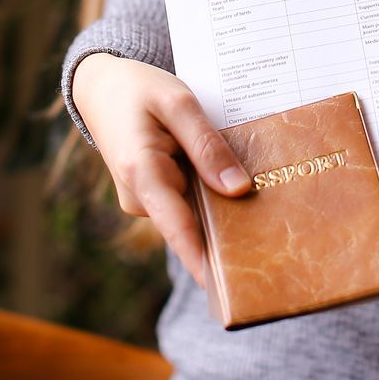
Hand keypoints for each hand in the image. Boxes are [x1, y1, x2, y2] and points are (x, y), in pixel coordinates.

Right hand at [71, 52, 251, 286]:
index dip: (206, 263)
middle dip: (229, 230)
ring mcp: (144, 201)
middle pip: (193, 225)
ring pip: (192, 213)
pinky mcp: (152, 196)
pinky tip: (232, 182)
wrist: (100, 87)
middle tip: (278, 236)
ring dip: (221, 208)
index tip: (232, 292)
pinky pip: (186, 202)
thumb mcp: (178, 103)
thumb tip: (238, 190)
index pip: (180, 230)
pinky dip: (208, 193)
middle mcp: (140, 198)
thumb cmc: (139, 90)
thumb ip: (207, 146)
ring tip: (266, 199)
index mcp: (142, 173)